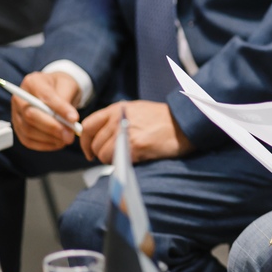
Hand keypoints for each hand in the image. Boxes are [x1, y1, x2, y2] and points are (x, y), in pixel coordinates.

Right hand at [11, 72, 81, 150]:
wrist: (55, 90)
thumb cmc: (61, 86)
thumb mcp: (68, 86)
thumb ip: (66, 101)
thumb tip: (70, 120)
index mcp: (32, 83)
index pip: (44, 97)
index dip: (59, 109)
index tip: (75, 119)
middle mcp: (19, 98)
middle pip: (31, 116)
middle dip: (52, 127)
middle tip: (70, 135)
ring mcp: (15, 114)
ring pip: (28, 130)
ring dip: (49, 138)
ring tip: (66, 139)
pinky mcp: (18, 128)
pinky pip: (27, 140)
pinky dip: (43, 145)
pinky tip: (58, 144)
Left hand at [79, 100, 193, 163]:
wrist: (185, 123)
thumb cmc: (163, 120)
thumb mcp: (137, 111)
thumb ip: (117, 120)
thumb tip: (101, 137)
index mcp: (117, 109)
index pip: (88, 126)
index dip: (85, 141)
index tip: (90, 151)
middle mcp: (118, 118)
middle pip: (94, 143)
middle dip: (99, 154)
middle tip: (111, 158)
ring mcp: (125, 132)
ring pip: (102, 154)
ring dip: (110, 160)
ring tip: (125, 157)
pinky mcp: (135, 145)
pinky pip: (116, 160)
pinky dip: (120, 163)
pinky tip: (133, 158)